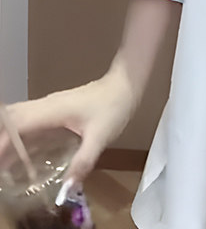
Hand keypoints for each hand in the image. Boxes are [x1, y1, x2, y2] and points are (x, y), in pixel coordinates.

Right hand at [1, 63, 138, 184]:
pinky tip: (20, 152)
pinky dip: (17, 134)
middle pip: (11, 117)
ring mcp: (50, 105)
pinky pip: (28, 119)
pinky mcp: (55, 108)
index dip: (3, 141)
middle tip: (1, 164)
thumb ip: (83, 162)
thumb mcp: (101, 137)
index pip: (17, 123)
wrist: (125, 85)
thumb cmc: (113, 107)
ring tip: (5, 162)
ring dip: (7, 136)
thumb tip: (66, 189)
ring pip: (18, 116)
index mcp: (52, 110)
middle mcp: (46, 105)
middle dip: (1, 138)